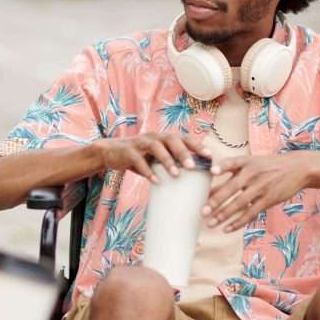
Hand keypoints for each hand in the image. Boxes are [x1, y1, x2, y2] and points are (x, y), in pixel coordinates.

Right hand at [95, 132, 209, 182]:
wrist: (110, 152)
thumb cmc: (138, 157)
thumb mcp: (155, 159)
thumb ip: (170, 164)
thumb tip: (192, 181)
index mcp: (164, 139)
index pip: (184, 138)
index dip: (197, 146)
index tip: (210, 157)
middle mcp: (154, 137)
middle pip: (172, 139)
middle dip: (183, 152)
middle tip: (193, 167)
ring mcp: (140, 143)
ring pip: (156, 147)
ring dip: (167, 160)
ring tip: (176, 174)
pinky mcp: (128, 151)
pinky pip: (138, 160)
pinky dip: (147, 171)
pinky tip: (156, 181)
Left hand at [203, 153, 312, 231]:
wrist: (298, 168)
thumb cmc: (269, 166)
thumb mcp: (253, 162)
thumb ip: (233, 170)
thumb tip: (210, 179)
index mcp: (247, 162)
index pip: (232, 163)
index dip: (222, 167)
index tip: (212, 171)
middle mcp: (252, 174)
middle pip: (232, 188)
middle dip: (216, 201)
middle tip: (202, 211)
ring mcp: (261, 187)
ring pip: (239, 204)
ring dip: (223, 215)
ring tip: (210, 223)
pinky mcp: (268, 200)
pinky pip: (250, 213)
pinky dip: (238, 222)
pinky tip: (227, 228)